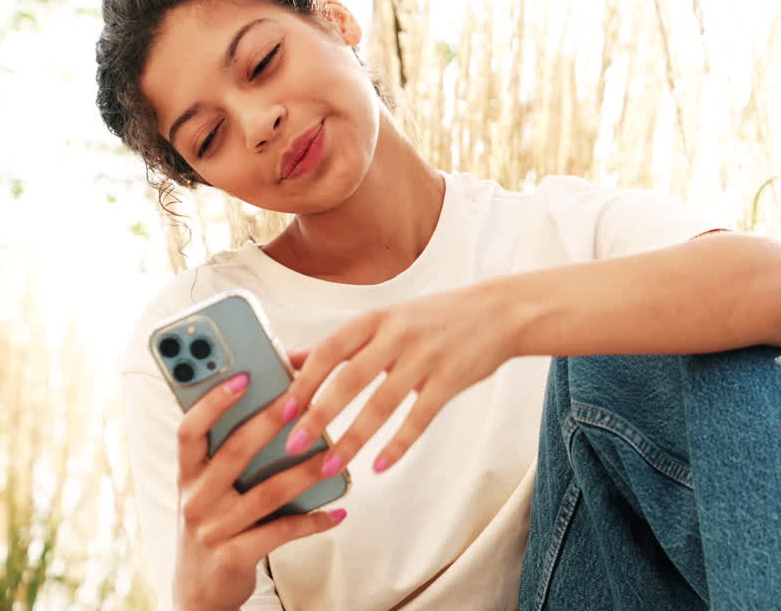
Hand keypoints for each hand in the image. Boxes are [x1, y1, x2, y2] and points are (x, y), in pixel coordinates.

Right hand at [172, 353, 346, 610]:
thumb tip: (279, 407)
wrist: (200, 591)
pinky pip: (280, 532)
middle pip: (233, 451)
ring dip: (305, 472)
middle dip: (269, 422)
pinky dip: (313, 521)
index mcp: (188, 475)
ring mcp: (212, 529)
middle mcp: (195, 498)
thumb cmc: (215, 525)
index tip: (242, 375)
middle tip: (303, 401)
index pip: (190, 430)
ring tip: (336, 457)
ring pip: (266, 492)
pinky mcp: (233, 556)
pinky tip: (338, 511)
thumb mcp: (209, 490)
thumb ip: (229, 455)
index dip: (213, 401)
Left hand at [280, 284, 517, 476]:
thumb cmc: (436, 318)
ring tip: (332, 466)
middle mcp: (398, 334)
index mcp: (376, 318)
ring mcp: (426, 357)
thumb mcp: (386, 320)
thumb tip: (290, 361)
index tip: (281, 410)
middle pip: (350, 378)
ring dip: (354, 438)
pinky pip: (420, 417)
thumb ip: (342, 343)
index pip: (330, 349)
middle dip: (319, 415)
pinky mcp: (451, 379)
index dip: (304, 381)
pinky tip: (380, 465)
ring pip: (382, 403)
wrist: (499, 312)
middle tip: (293, 446)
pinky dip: (398, 444)